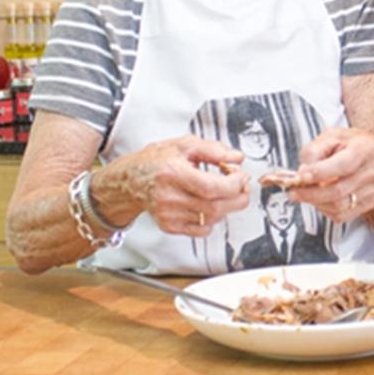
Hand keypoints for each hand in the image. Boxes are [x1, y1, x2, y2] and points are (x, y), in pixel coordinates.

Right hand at [94, 135, 249, 237]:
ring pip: (211, 219)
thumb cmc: (156, 161)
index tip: (242, 177)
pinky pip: (200, 230)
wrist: (131, 180)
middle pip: (214, 207)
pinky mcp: (169, 226)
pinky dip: (212, 220)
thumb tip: (236, 157)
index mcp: (173, 173)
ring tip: (224, 192)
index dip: (233, 184)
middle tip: (243, 187)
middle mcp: (169, 196)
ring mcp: (168, 214)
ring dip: (226, 206)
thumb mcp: (184, 145)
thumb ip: (213, 150)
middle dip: (237, 198)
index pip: (211, 187)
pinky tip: (209, 205)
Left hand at [290, 128, 373, 223]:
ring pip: (339, 206)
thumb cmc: (352, 144)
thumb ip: (314, 151)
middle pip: (338, 190)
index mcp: (365, 149)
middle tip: (294, 191)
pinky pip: (342, 215)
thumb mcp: (331, 136)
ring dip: (316, 203)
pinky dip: (325, 210)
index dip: (321, 172)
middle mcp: (372, 171)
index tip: (302, 175)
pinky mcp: (369, 203)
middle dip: (311, 193)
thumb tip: (303, 172)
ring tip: (304, 194)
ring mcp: (372, 190)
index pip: (344, 165)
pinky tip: (319, 200)